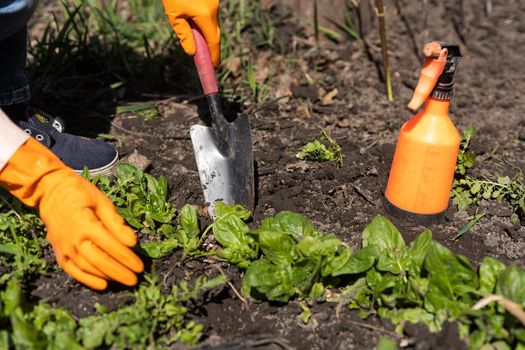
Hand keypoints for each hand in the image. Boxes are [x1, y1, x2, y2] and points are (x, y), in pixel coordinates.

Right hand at [0, 138, 143, 289]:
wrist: (50, 190)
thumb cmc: (79, 192)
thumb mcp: (101, 201)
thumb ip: (116, 222)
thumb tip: (132, 242)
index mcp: (86, 224)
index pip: (111, 246)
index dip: (127, 258)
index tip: (140, 266)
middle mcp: (73, 239)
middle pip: (101, 261)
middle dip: (120, 272)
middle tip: (135, 279)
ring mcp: (64, 248)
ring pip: (88, 268)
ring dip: (108, 276)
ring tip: (124, 280)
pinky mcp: (58, 252)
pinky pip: (73, 271)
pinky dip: (88, 279)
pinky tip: (102, 284)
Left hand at [162, 0, 220, 67]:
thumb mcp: (174, 15)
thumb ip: (184, 35)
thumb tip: (192, 52)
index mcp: (205, 16)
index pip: (213, 42)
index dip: (215, 56)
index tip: (214, 67)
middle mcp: (214, 10)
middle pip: (215, 33)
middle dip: (211, 48)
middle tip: (208, 60)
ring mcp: (214, 3)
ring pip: (212, 23)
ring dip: (206, 34)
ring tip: (198, 43)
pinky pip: (210, 15)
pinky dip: (205, 24)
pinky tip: (196, 26)